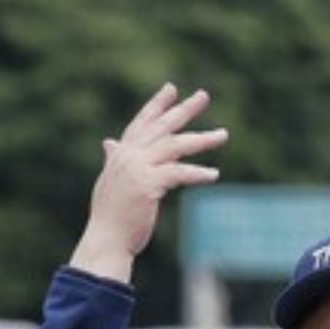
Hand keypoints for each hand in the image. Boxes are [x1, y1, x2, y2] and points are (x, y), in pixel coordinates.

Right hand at [69, 84, 227, 282]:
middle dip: (184, 110)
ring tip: (223, 135)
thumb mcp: (111, 181)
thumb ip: (114, 159)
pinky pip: (178, 173)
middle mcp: (128, 156)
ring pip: (175, 146)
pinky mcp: (147, 185)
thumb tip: (109, 143)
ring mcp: (137, 168)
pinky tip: (214, 174)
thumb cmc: (111, 216)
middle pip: (162, 127)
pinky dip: (197, 173)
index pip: (142, 123)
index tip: (171, 88)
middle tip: (203, 95)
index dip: (156, 105)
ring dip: (201, 139)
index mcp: (121, 155)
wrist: (106, 240)